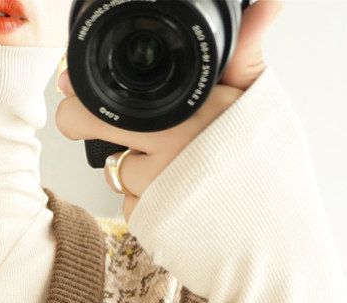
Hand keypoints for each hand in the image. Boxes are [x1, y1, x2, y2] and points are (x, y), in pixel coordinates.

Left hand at [55, 0, 283, 220]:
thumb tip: (265, 4)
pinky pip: (130, 203)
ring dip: (130, 166)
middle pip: (90, 127)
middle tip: (80, 118)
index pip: (114, 93)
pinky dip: (144, 199)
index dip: (85, 90)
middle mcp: (171, 145)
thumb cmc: (267, 167)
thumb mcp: (259, 101)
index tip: (73, 84)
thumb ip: (244, 55)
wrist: (272, 236)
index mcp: (194, 109)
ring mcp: (156, 186)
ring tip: (170, 165)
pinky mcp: (150, 220)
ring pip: (115, 168)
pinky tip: (172, 195)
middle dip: (79, 120)